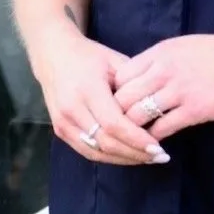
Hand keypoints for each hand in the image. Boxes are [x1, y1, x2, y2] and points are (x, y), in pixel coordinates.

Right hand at [33, 23, 169, 164]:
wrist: (54, 55)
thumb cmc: (89, 56)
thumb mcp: (114, 61)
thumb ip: (133, 85)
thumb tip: (156, 111)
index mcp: (87, 89)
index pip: (114, 124)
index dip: (136, 139)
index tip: (158, 147)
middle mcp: (72, 109)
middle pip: (106, 142)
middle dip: (135, 153)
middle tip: (159, 157)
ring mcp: (62, 122)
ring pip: (96, 152)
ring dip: (123, 159)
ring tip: (148, 159)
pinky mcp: (59, 131)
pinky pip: (86, 151)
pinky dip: (108, 157)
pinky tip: (127, 155)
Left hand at [113, 28, 213, 141]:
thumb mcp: (181, 47)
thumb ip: (158, 61)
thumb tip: (138, 78)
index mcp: (159, 53)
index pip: (120, 76)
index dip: (114, 94)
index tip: (117, 106)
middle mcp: (163, 70)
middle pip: (122, 99)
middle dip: (116, 116)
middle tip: (118, 130)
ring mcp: (178, 91)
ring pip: (137, 116)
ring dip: (132, 131)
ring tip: (132, 140)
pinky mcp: (194, 110)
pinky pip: (162, 129)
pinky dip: (154, 139)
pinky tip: (154, 144)